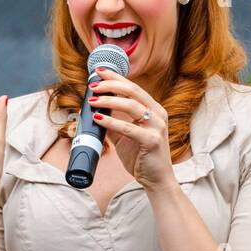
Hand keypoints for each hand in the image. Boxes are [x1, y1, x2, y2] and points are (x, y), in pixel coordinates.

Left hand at [87, 67, 174, 189]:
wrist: (157, 179)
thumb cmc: (142, 156)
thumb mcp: (125, 136)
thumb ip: (113, 122)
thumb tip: (92, 111)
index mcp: (153, 110)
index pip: (134, 88)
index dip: (116, 78)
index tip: (99, 71)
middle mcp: (158, 114)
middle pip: (134, 91)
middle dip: (111, 85)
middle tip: (93, 84)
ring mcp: (157, 127)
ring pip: (131, 106)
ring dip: (109, 100)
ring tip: (92, 100)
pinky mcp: (152, 141)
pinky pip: (129, 128)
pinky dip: (111, 122)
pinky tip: (97, 118)